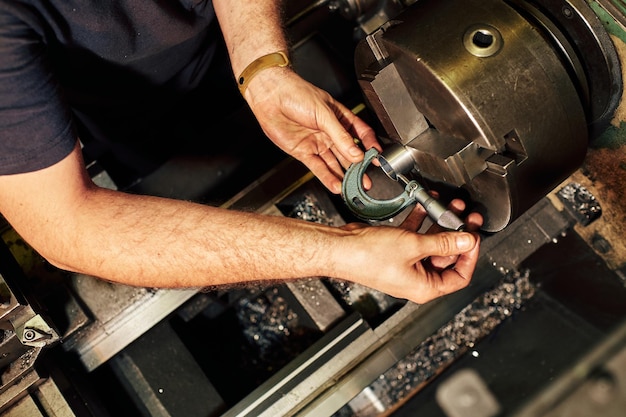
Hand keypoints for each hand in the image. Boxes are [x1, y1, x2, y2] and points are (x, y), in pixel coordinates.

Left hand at [243, 68, 379, 193]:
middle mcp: (329, 132)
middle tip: (367, 180)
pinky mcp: (303, 152)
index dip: (369, 146)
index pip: (360, 134)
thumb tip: (356, 153)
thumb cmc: (296, 93)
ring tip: (354, 187)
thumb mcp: (324, 113)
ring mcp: (316, 143)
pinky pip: (318, 167)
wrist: (271, 95)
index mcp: (339, 118)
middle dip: (358, 168)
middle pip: (348, 153)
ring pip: (334, 163)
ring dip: (344, 176)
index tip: (377, 157)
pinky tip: (336, 185)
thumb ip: (340, 135)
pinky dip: (327, 178)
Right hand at [341, 199, 482, 303]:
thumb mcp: (414, 246)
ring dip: (441, 223)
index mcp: (425, 287)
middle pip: (447, 256)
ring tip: (449, 205)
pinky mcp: (396, 250)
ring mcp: (406, 264)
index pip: (459, 276)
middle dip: (456, 233)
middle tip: (465, 216)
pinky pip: (415, 236)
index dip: (470, 256)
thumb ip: (444, 242)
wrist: (341, 248)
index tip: (473, 236)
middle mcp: (417, 278)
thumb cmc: (368, 257)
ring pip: (431, 243)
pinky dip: (421, 221)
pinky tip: (425, 206)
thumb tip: (467, 241)